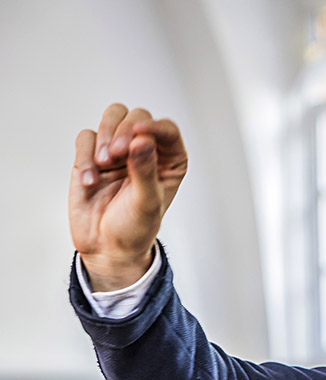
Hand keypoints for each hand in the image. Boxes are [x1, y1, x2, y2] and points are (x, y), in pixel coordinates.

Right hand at [69, 103, 187, 290]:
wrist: (106, 247)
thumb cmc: (135, 227)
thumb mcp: (147, 202)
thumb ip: (145, 170)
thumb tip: (142, 139)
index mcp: (169, 161)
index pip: (167, 130)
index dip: (155, 127)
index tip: (140, 136)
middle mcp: (146, 151)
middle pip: (138, 117)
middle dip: (125, 131)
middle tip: (118, 155)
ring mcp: (119, 151)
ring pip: (113, 116)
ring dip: (107, 134)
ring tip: (105, 163)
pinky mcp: (92, 155)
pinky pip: (87, 136)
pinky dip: (85, 154)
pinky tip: (90, 181)